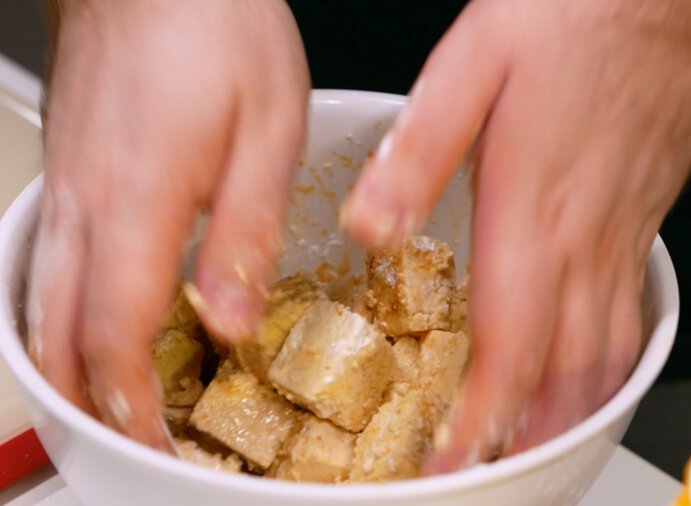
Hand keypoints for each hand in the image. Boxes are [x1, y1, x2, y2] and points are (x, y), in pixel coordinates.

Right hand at [28, 0, 308, 450]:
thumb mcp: (267, 128)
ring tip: (110, 404)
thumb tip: (230, 316)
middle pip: (61, 334)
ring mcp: (68, 187)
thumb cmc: (215, 25)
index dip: (132, 403)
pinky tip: (88, 325)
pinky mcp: (71, 171)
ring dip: (68, 366)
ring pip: (39, 303)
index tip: (156, 441)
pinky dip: (61, 314)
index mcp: (140, 202)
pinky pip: (46, 263)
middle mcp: (87, 204)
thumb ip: (246, 231)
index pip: (117, 334)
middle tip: (133, 439)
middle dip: (92, 402)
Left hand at [340, 0, 690, 471]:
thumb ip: (418, 152)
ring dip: (568, 415)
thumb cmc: (580, 22)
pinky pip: (631, 319)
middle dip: (521, 437)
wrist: (681, 2)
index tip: (450, 463)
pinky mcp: (640, 226)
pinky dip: (609, 368)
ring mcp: (620, 239)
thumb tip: (369, 226)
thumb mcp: (475, 63)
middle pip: (558, 374)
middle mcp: (582, 241)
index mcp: (532, 212)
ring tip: (536, 449)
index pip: (508, 348)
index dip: (479, 420)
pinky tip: (594, 379)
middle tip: (487, 472)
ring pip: (602, 357)